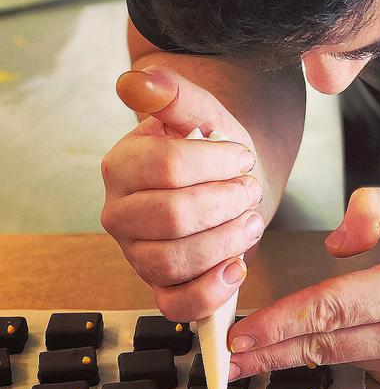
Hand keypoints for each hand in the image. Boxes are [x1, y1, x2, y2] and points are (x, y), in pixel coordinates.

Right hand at [101, 66, 264, 319]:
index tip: (240, 157)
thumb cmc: (211, 149)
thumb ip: (173, 93)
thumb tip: (136, 82)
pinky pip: (176, 306)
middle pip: (173, 217)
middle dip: (227, 202)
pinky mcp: (160, 288)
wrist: (226, 181)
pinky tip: (235, 266)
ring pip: (174, 262)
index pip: (167, 167)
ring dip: (226, 241)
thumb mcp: (201, 113)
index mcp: (122, 165)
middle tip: (249, 190)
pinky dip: (211, 291)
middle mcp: (120, 214)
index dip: (216, 163)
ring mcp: (137, 254)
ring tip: (250, 221)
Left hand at [228, 187, 379, 388]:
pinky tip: (353, 334)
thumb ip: (374, 210)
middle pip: (322, 345)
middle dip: (269, 352)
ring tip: (267, 346)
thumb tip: (332, 245)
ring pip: (342, 357)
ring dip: (304, 350)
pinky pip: (368, 367)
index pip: (328, 310)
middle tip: (226, 360)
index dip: (277, 325)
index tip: (238, 337)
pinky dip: (350, 351)